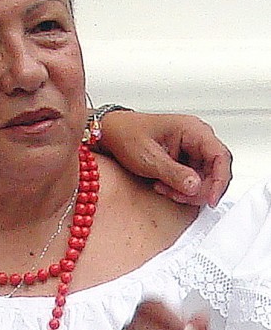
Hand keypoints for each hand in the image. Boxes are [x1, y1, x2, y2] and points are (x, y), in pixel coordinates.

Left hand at [100, 110, 230, 206]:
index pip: (220, 156)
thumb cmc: (126, 135)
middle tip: (181, 197)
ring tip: (163, 189)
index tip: (211, 198)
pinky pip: (190, 178)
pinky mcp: (181, 160)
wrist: (110, 134)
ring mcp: (189, 149)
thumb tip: (196, 187)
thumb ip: (174, 173)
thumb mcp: (149, 158)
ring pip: (202, 177)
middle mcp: (196, 138)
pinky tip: (162, 186)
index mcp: (193, 130)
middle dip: (200, 188)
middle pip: (214, 169)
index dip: (220, 180)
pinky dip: (178, 188)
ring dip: (186, 190)